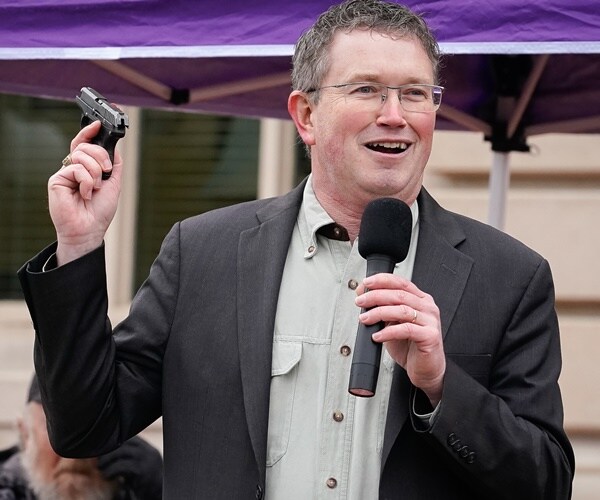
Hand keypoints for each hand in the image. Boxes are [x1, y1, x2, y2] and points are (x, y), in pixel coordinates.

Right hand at [48, 121, 121, 264]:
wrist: (90, 229)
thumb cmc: (100, 211)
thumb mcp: (114, 183)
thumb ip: (114, 164)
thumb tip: (115, 146)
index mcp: (86, 168)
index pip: (84, 144)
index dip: (89, 132)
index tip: (98, 124)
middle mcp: (73, 168)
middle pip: (85, 146)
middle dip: (100, 155)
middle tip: (106, 171)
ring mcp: (64, 173)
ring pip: (81, 155)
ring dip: (95, 171)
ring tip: (96, 188)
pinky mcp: (56, 179)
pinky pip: (76, 168)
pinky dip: (87, 181)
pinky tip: (85, 193)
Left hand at [97, 436, 162, 499]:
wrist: (160, 494)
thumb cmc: (148, 484)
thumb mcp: (142, 467)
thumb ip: (132, 459)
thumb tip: (112, 453)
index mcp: (148, 449)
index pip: (130, 438)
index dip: (116, 442)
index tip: (104, 449)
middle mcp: (148, 451)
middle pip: (125, 442)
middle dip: (109, 449)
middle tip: (99, 459)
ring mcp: (146, 460)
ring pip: (122, 451)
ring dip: (108, 459)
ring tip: (100, 467)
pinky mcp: (141, 471)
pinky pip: (122, 466)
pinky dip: (111, 470)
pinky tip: (107, 476)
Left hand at [355, 273, 445, 404]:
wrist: (425, 369)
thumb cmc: (410, 346)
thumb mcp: (391, 322)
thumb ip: (381, 306)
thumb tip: (362, 291)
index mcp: (420, 299)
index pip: (401, 283)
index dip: (382, 280)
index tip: (366, 283)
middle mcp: (427, 307)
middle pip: (399, 295)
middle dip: (376, 296)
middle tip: (360, 302)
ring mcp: (431, 321)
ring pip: (402, 310)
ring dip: (379, 313)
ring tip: (365, 319)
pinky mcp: (430, 336)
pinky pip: (406, 329)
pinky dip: (388, 332)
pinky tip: (377, 336)